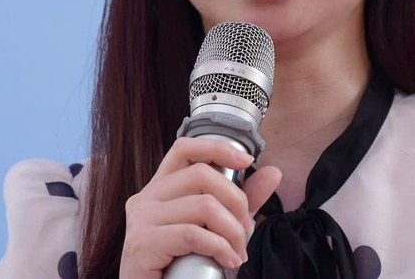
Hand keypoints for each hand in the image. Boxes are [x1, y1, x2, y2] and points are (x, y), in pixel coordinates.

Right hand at [120, 136, 282, 277]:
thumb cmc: (182, 267)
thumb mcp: (217, 228)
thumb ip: (240, 201)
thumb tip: (272, 173)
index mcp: (159, 189)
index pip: (184, 149)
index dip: (217, 148)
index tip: (247, 161)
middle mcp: (145, 198)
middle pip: (201, 174)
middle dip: (236, 201)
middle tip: (246, 231)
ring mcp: (141, 219)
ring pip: (203, 205)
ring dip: (232, 232)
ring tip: (237, 253)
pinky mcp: (142, 243)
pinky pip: (193, 234)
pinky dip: (220, 248)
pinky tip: (227, 261)